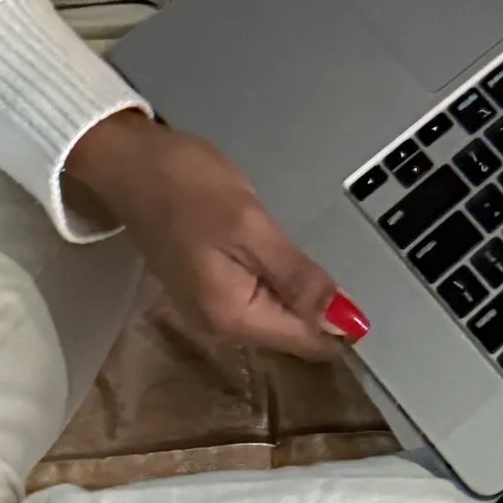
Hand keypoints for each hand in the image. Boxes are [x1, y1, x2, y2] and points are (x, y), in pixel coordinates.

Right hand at [62, 110, 364, 360]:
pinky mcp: (208, 283)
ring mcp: (211, 305)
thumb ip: (298, 277)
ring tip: (329, 259)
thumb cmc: (185, 185)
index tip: (374, 296)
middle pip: (293, 331)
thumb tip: (348, 321)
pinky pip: (260, 295)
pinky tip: (290, 257)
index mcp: (232, 317)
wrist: (128, 161)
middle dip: (326, 309)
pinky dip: (282, 279)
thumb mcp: (250, 226)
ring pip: (278, 312)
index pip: (307, 341)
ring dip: (305, 292)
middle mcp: (220, 324)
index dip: (343, 323)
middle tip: (355, 267)